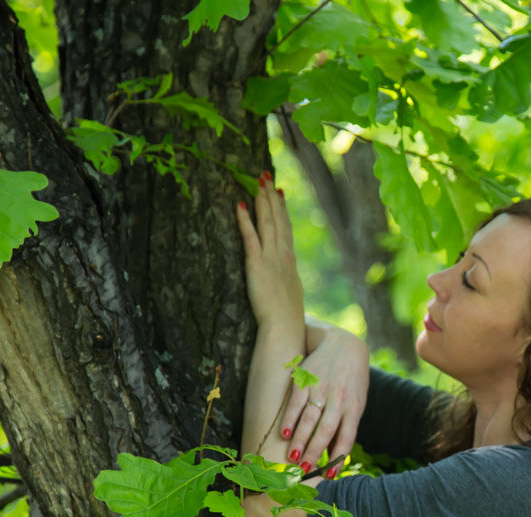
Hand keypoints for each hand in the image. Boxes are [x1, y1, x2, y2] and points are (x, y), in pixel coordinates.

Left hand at [236, 172, 301, 326]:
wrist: (285, 326)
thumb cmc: (287, 318)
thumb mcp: (291, 294)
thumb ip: (287, 280)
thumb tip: (287, 276)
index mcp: (290, 261)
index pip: (286, 228)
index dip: (282, 209)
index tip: (278, 192)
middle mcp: (282, 255)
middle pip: (278, 219)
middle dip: (271, 196)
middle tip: (265, 176)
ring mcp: (270, 258)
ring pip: (267, 222)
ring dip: (262, 200)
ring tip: (257, 181)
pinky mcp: (256, 264)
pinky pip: (250, 237)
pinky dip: (245, 219)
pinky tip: (240, 204)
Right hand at [280, 325, 368, 473]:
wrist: (343, 345)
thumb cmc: (352, 381)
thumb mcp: (356, 401)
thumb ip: (346, 426)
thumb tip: (334, 456)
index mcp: (354, 408)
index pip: (347, 437)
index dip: (338, 458)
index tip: (329, 476)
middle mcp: (338, 399)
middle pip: (326, 430)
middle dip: (315, 452)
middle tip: (304, 470)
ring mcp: (321, 389)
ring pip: (309, 419)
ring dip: (300, 440)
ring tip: (292, 457)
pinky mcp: (305, 380)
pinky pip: (295, 403)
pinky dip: (290, 419)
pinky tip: (285, 433)